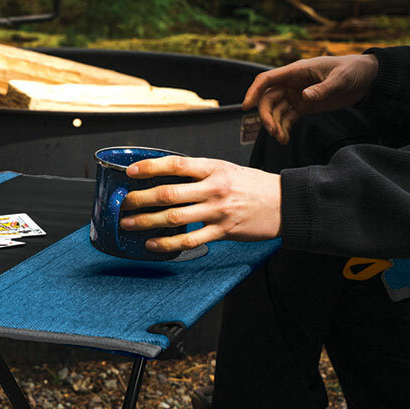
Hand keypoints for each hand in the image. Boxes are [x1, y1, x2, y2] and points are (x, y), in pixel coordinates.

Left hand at [120, 155, 280, 253]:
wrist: (285, 202)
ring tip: (129, 224)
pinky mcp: (223, 231)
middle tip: (124, 203)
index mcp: (214, 168)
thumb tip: (165, 176)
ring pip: (175, 217)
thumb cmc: (252, 185)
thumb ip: (198, 173)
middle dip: (141, 199)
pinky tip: (152, 243)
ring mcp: (218, 211)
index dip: (150, 167)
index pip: (176, 164)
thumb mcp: (226, 169)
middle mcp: (214, 188)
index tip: (131, 172)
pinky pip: (190, 239)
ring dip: (147, 221)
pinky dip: (168, 243)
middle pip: (169, 193)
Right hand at [242, 53, 378, 144]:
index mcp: (296, 71)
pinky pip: (287, 119)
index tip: (246, 106)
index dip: (253, 91)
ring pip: (276, 111)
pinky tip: (285, 138)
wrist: (367, 78)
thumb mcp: (341, 78)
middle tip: (272, 130)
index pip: (267, 80)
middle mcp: (292, 84)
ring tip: (281, 138)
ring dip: (275, 125)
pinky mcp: (304, 107)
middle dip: (266, 115)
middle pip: (268, 99)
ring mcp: (297, 96)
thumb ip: (322, 88)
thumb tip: (304, 97)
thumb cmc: (353, 70)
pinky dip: (284, 129)